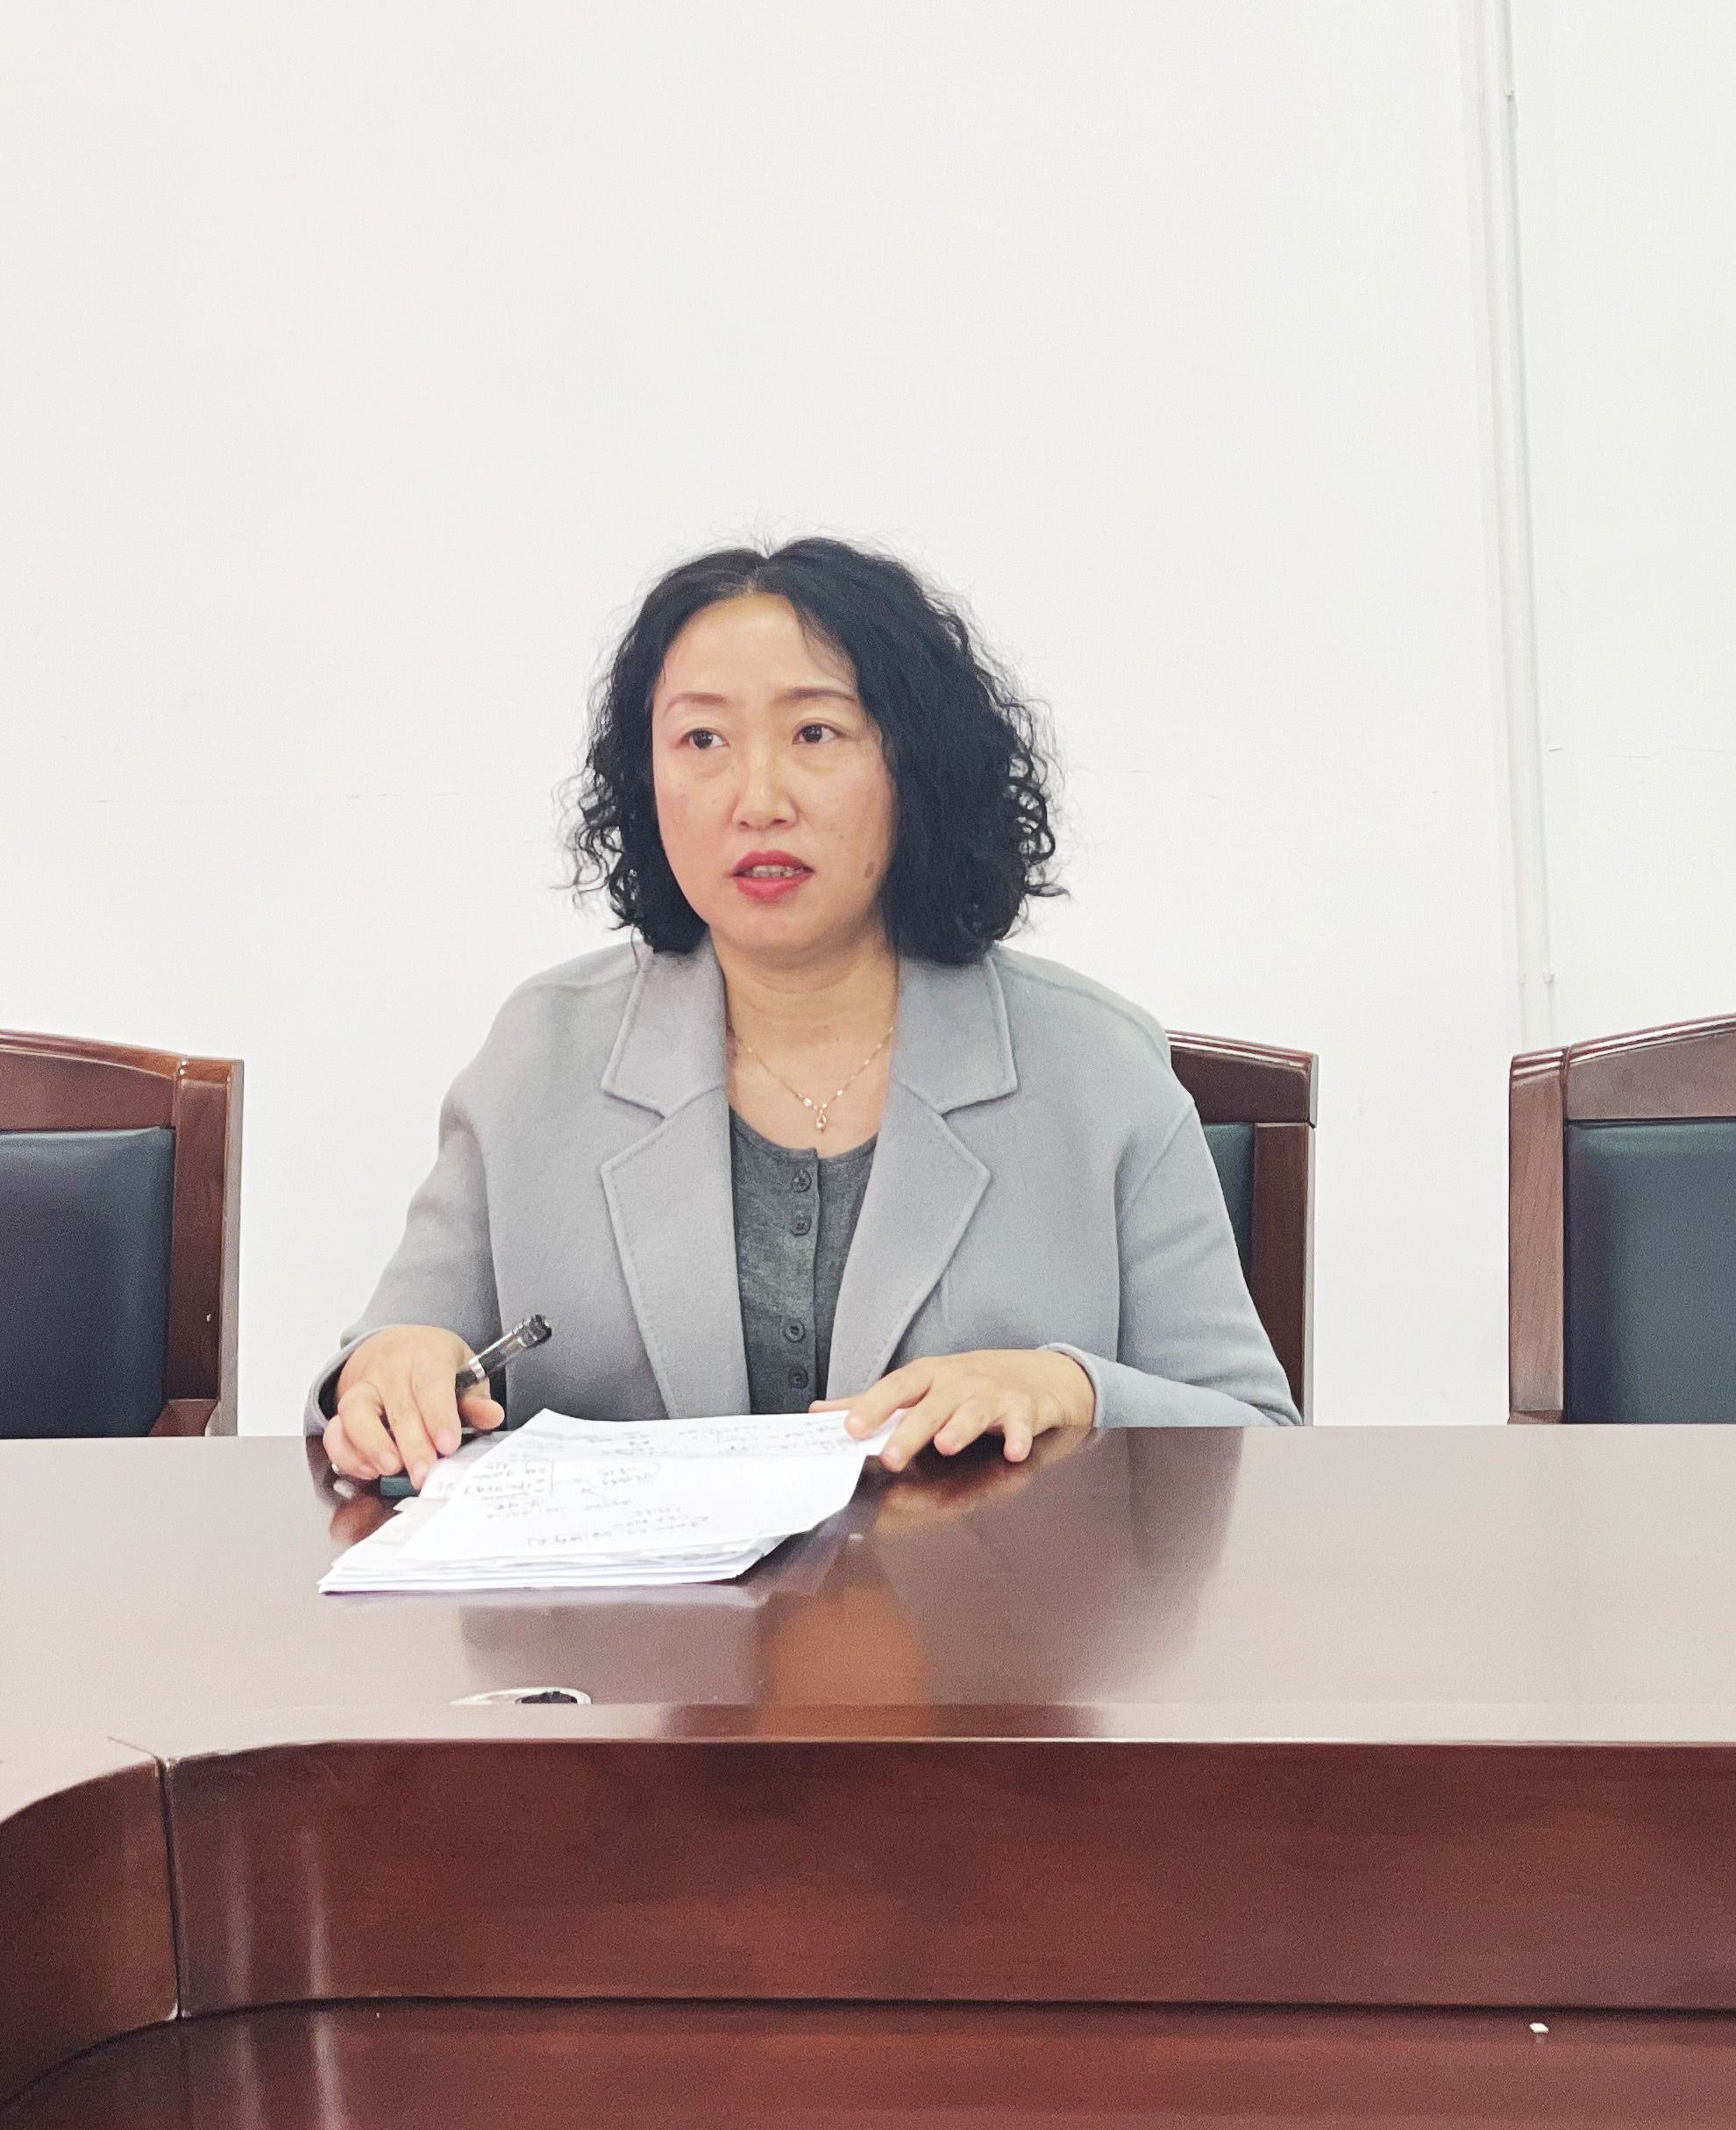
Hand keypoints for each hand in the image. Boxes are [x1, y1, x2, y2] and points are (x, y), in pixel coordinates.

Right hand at [322, 1325, 504, 1490]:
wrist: (394, 1346)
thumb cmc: (433, 1364)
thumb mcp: (463, 1370)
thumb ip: (475, 1399)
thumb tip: (492, 1417)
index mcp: (425, 1354)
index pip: (430, 1385)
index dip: (439, 1416)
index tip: (448, 1444)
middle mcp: (389, 1368)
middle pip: (398, 1408)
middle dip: (412, 1446)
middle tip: (425, 1473)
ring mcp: (362, 1386)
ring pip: (355, 1413)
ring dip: (372, 1446)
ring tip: (391, 1469)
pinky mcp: (342, 1406)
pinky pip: (336, 1431)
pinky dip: (348, 1454)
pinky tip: (369, 1469)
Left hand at [813, 1348, 1095, 1470]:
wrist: (1036, 1374)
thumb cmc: (968, 1383)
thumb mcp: (922, 1385)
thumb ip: (873, 1402)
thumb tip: (820, 1412)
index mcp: (928, 1376)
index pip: (895, 1388)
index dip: (872, 1407)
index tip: (850, 1428)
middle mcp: (958, 1382)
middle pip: (931, 1406)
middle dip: (911, 1431)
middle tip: (891, 1458)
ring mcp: (992, 1394)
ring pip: (974, 1411)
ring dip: (960, 1427)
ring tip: (946, 1445)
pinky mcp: (1023, 1409)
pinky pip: (1021, 1424)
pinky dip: (1018, 1437)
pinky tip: (1013, 1452)